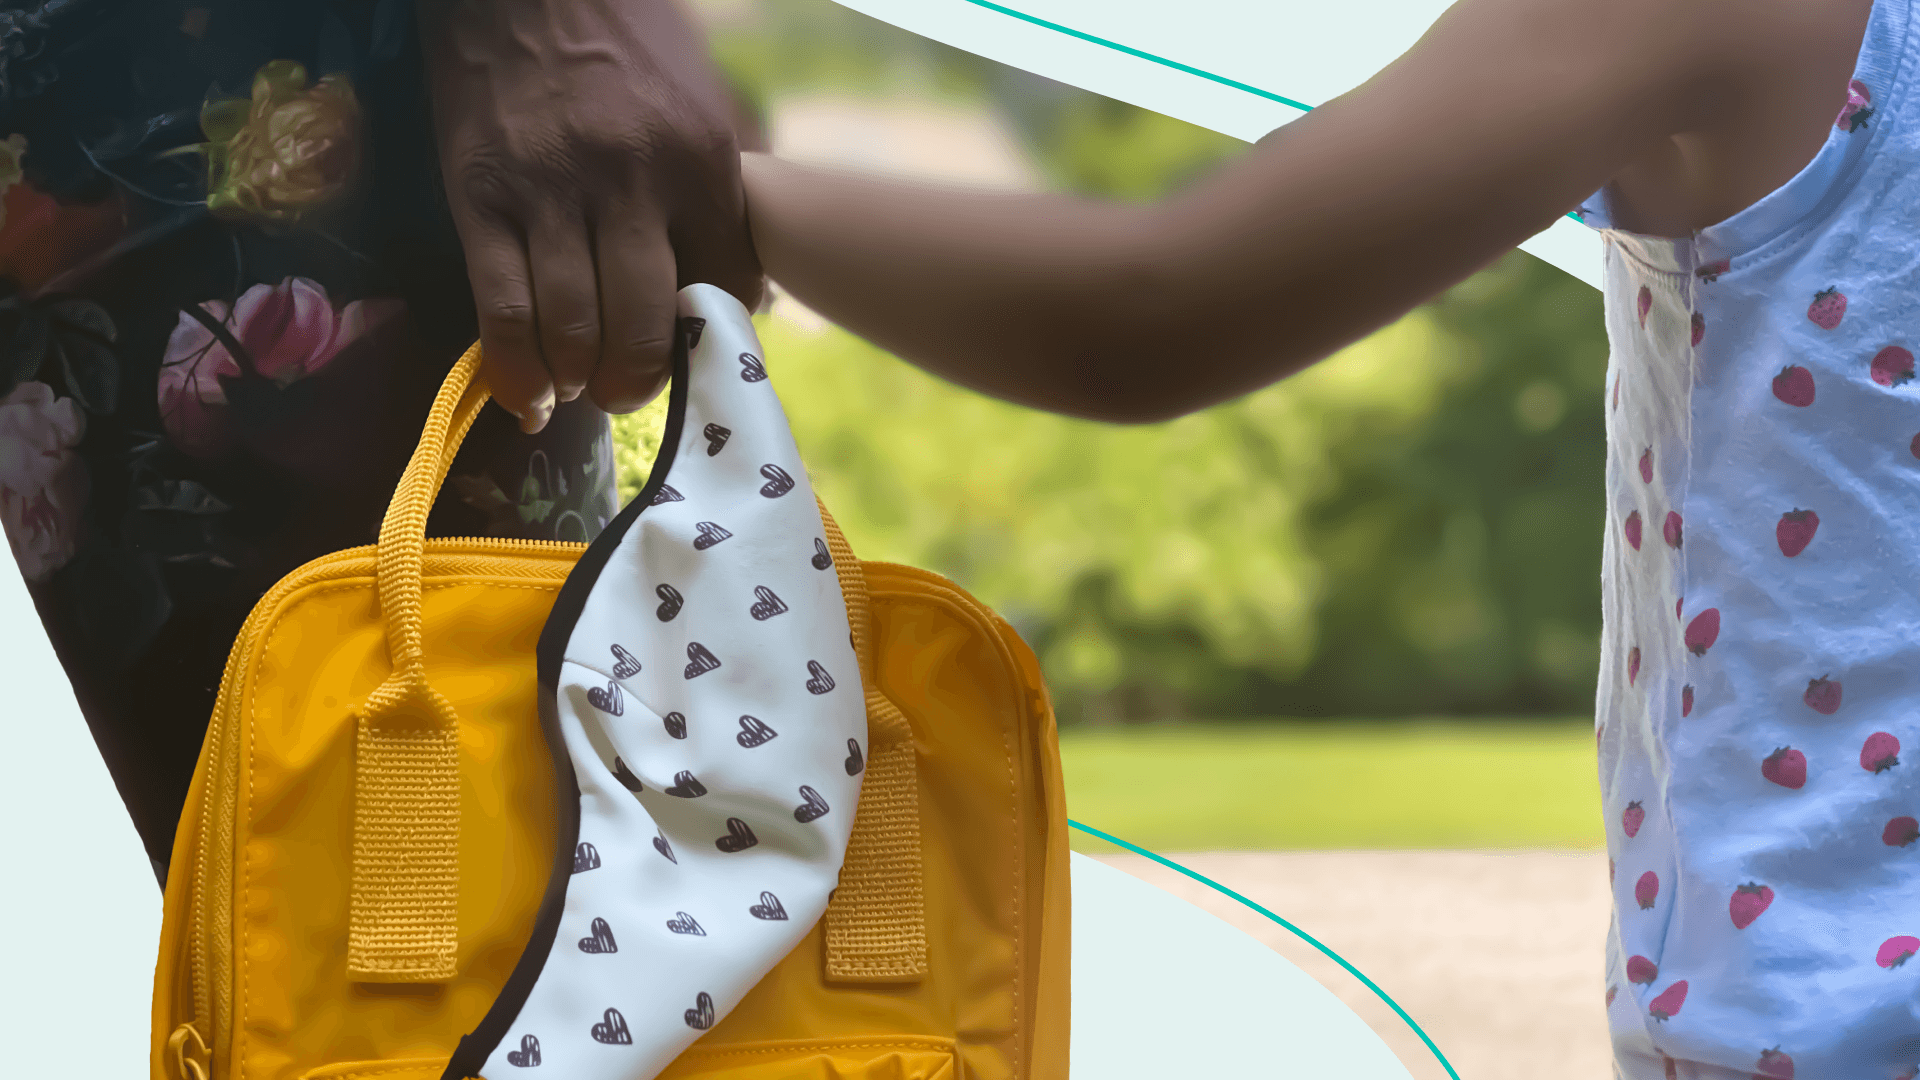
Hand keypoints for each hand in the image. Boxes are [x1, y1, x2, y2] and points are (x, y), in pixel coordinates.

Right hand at [418, 0, 764, 432]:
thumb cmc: (625, 42)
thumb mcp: (700, 102)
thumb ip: (718, 191)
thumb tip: (736, 284)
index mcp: (698, 159)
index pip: (724, 284)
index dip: (711, 334)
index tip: (692, 349)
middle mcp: (630, 179)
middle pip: (644, 322)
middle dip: (639, 380)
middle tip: (629, 393)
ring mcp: (550, 191)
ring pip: (571, 327)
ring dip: (579, 380)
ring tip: (580, 389)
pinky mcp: (481, 197)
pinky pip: (502, 307)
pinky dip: (515, 369)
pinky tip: (528, 397)